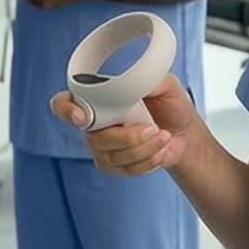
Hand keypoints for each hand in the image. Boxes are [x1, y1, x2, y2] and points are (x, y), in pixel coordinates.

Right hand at [50, 73, 200, 174]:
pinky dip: (148, 160)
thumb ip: (150, 79)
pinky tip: (160, 148)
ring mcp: (101, 146)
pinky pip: (124, 168)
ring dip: (143, 147)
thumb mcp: (166, 85)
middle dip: (126, 136)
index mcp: (97, 97)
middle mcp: (93, 123)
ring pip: (111, 156)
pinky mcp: (114, 165)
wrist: (186, 133)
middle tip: (152, 127)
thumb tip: (137, 82)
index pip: (63, 103)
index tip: (82, 117)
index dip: (66, 110)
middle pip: (94, 137)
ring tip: (162, 135)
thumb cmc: (171, 105)